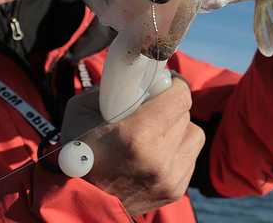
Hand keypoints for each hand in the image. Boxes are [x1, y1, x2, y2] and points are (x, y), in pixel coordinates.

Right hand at [60, 78, 204, 215]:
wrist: (80, 200)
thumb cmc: (78, 151)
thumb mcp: (81, 109)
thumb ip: (112, 87)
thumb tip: (137, 73)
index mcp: (137, 134)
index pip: (181, 95)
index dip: (173, 85)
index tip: (161, 84)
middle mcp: (159, 157)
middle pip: (185, 113)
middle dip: (170, 105)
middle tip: (151, 108)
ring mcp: (170, 177)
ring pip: (194, 133)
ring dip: (178, 128)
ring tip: (156, 132)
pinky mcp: (176, 190)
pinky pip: (191, 156)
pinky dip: (177, 149)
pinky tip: (157, 152)